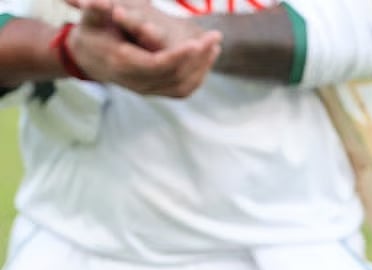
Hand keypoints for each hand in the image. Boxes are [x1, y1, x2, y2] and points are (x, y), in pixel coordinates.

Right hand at [64, 0, 220, 97]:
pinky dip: (199, 75)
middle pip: (176, 75)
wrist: (90, 58)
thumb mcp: (90, 19)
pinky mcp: (158, 91)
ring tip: (215, 45)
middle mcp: (138, 83)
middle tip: (214, 37)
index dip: (179, 55)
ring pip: (183, 85)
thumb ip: (96, 9)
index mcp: (124, 65)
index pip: (157, 65)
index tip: (197, 42)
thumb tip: (99, 2)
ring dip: (203, 66)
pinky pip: (184, 89)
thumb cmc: (92, 32)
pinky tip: (210, 56)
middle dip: (198, 57)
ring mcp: (149, 90)